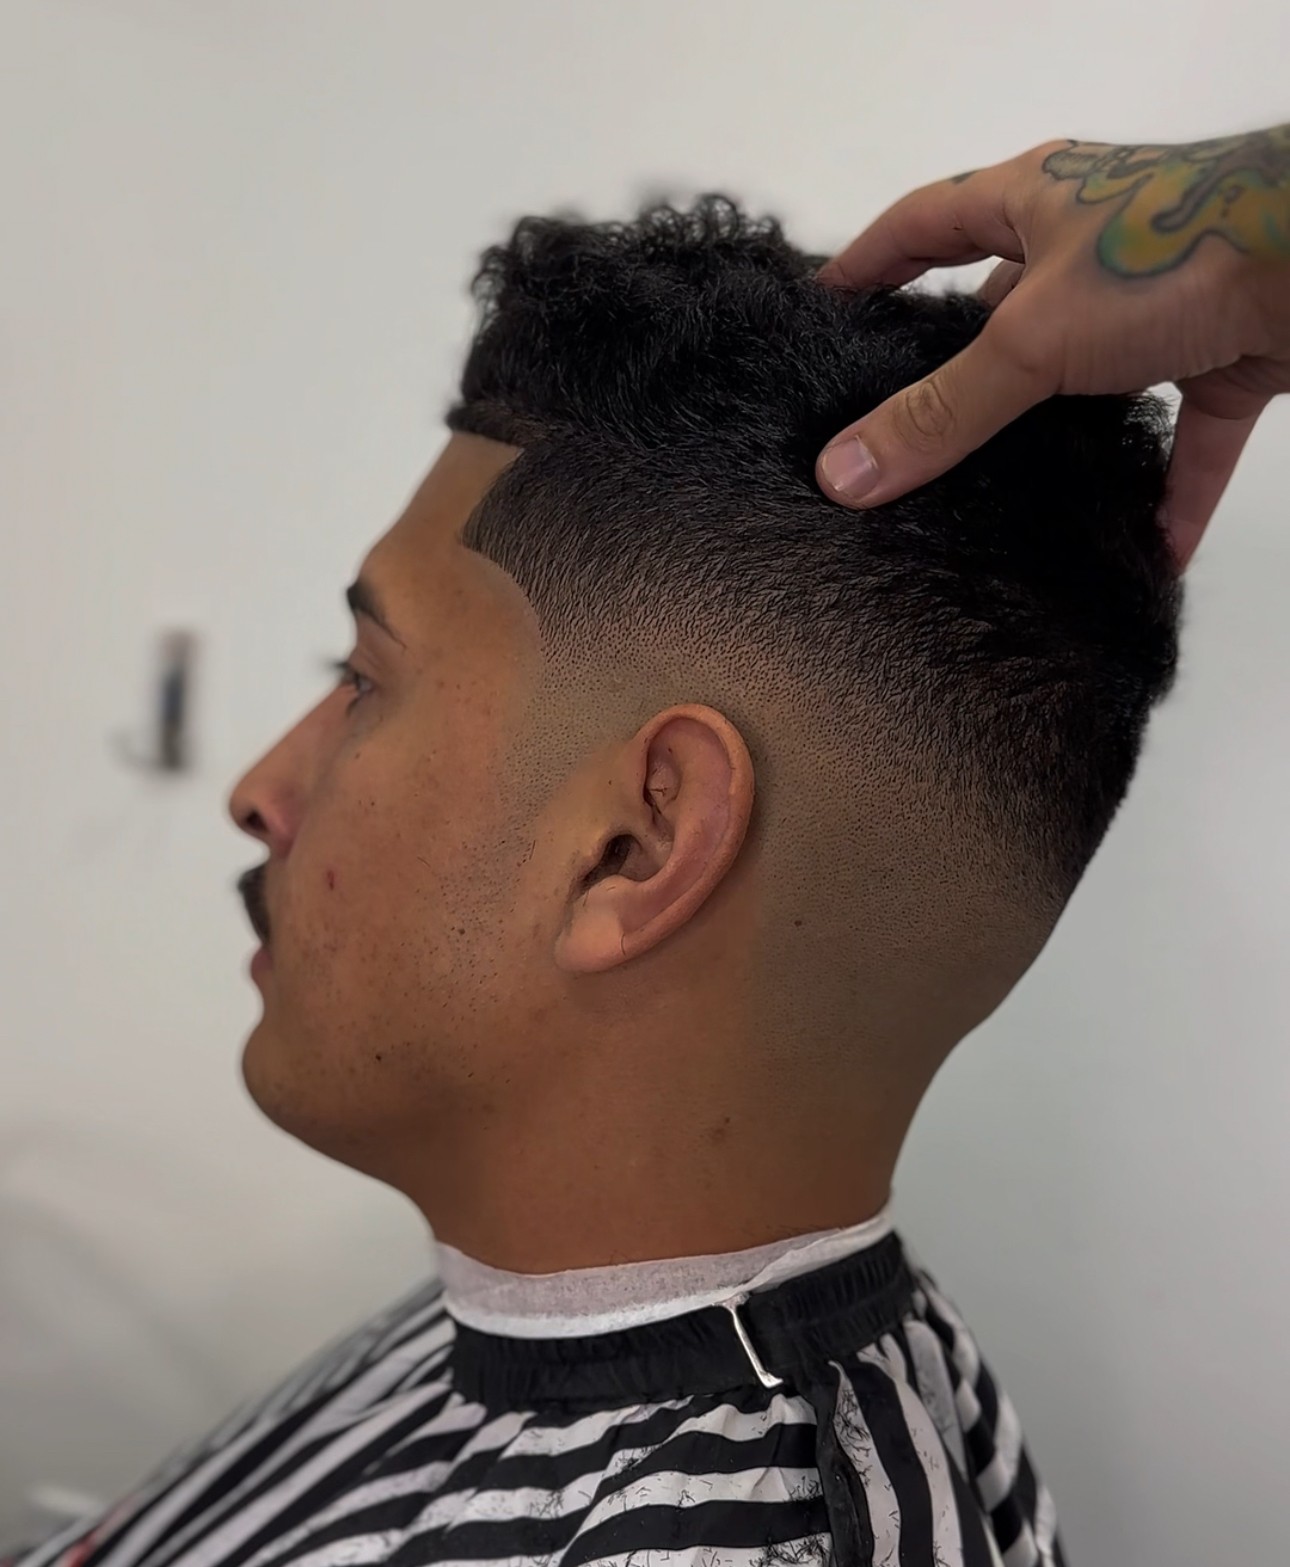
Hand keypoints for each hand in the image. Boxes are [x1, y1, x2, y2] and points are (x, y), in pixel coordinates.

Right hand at [815, 125, 1289, 567]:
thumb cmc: (1167, 254)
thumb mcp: (1030, 338)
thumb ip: (941, 411)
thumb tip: (841, 474)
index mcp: (1032, 200)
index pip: (920, 224)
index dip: (865, 263)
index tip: (821, 315)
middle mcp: (1088, 245)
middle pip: (1000, 309)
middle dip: (958, 371)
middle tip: (900, 437)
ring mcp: (1159, 300)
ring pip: (1086, 379)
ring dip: (1054, 439)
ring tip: (996, 503)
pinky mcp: (1222, 351)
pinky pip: (1181, 436)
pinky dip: (1163, 493)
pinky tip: (1142, 553)